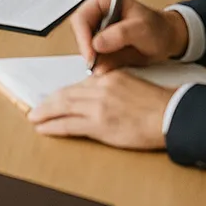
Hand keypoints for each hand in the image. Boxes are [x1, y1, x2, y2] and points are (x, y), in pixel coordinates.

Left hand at [28, 70, 171, 149]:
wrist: (170, 114)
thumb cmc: (157, 104)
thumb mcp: (131, 84)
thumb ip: (112, 87)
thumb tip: (97, 96)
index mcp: (108, 77)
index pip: (78, 85)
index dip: (63, 94)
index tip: (54, 98)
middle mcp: (100, 88)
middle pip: (66, 94)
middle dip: (48, 102)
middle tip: (36, 108)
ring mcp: (98, 106)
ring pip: (63, 107)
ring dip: (45, 113)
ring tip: (35, 118)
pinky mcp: (99, 123)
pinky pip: (69, 124)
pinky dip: (54, 126)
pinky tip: (45, 128)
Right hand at [69, 0, 188, 72]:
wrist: (168, 39)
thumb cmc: (158, 28)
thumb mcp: (142, 28)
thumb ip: (120, 34)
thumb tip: (97, 44)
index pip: (82, 17)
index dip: (83, 36)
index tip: (91, 54)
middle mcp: (98, 13)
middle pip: (80, 32)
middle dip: (87, 50)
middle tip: (95, 66)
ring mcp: (99, 29)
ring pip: (85, 46)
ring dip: (93, 59)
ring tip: (107, 66)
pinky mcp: (102, 44)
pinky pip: (94, 56)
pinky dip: (100, 63)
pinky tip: (111, 66)